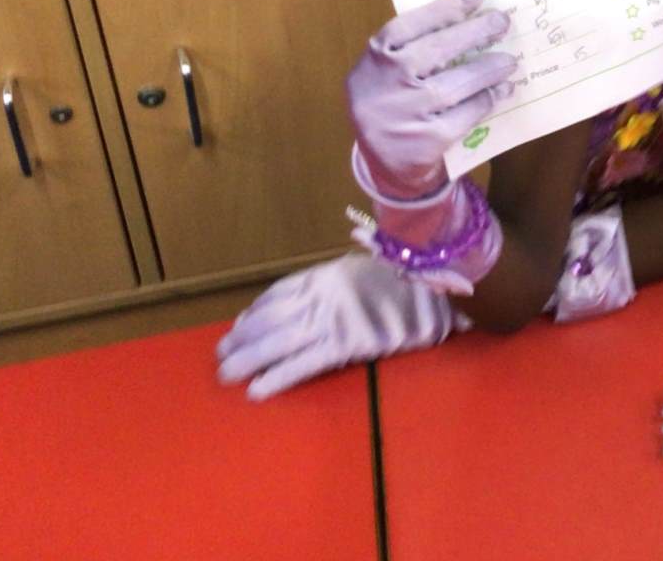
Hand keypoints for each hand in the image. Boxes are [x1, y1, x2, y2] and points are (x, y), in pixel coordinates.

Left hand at [215, 254, 465, 400]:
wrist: (441, 287)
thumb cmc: (407, 281)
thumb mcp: (366, 272)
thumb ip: (338, 285)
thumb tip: (308, 304)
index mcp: (328, 273)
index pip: (279, 293)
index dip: (255, 313)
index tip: (239, 327)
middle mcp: (324, 293)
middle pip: (271, 318)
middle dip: (242, 339)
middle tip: (221, 355)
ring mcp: (336, 317)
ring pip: (279, 341)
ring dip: (249, 359)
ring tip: (228, 374)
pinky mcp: (349, 342)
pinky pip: (305, 363)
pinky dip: (278, 377)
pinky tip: (259, 390)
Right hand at [348, 0, 516, 198]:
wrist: (386, 164)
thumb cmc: (396, 104)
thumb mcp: (390, 73)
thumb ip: (415, 48)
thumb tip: (472, 16)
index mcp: (372, 61)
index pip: (407, 25)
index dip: (445, 7)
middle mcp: (383, 86)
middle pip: (435, 50)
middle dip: (474, 32)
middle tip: (502, 21)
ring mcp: (402, 116)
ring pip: (454, 84)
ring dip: (488, 69)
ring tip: (509, 61)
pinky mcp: (424, 143)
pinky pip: (465, 115)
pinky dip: (487, 100)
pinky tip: (503, 91)